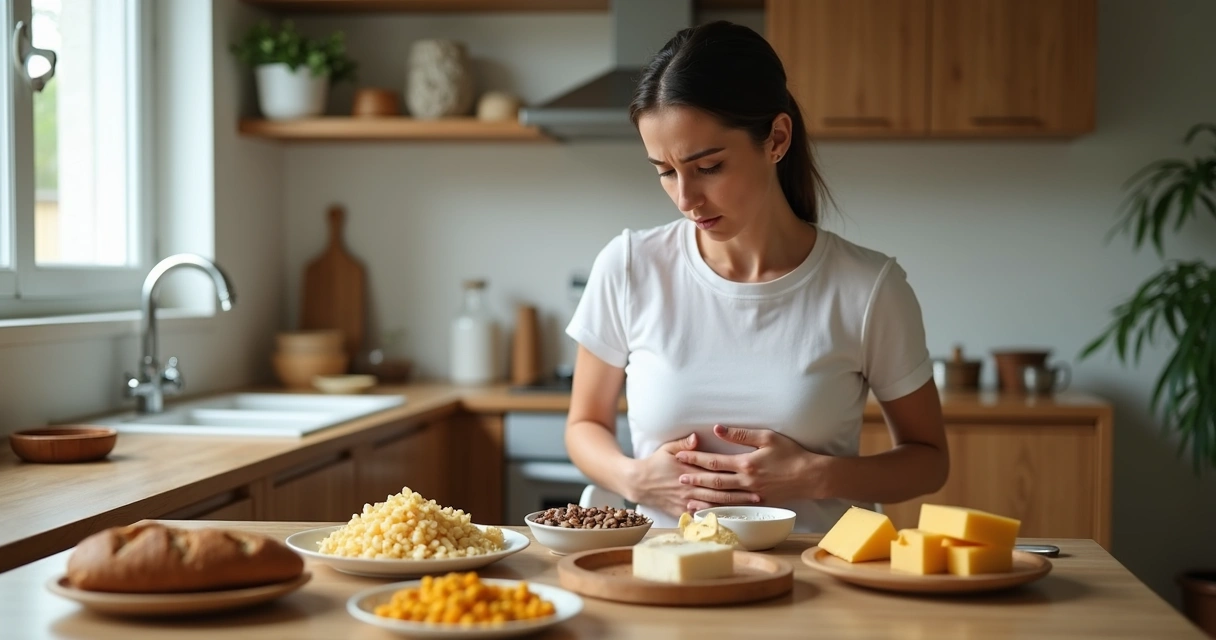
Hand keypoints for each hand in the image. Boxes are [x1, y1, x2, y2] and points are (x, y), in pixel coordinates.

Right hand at [630, 433, 759, 519]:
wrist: (638, 483)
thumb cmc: (655, 463)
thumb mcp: (668, 448)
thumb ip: (685, 443)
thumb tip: (698, 437)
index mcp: (689, 471)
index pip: (716, 474)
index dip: (734, 476)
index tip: (751, 475)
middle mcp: (690, 488)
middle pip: (719, 492)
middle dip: (740, 495)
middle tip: (758, 495)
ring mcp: (686, 502)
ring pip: (713, 506)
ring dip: (732, 507)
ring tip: (749, 508)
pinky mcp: (682, 511)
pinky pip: (701, 516)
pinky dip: (715, 518)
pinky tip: (729, 520)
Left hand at [675, 424, 824, 510]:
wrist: (811, 476)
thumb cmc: (790, 454)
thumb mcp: (766, 437)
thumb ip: (740, 434)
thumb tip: (717, 428)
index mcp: (746, 464)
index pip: (714, 461)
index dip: (696, 458)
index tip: (680, 456)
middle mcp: (746, 481)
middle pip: (714, 481)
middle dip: (694, 478)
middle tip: (677, 478)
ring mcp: (751, 495)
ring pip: (722, 497)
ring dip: (703, 496)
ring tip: (687, 496)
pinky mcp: (758, 503)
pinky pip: (734, 506)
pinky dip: (720, 508)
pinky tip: (711, 509)